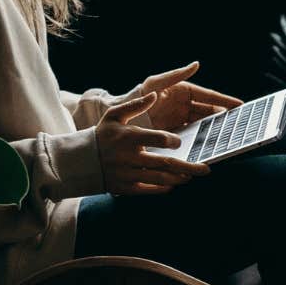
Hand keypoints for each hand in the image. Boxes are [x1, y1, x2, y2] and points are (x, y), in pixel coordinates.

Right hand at [96, 93, 210, 194]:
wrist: (80, 161)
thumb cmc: (102, 135)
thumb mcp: (114, 115)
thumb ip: (135, 105)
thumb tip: (155, 94)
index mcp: (128, 137)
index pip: (156, 139)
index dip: (171, 141)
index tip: (179, 142)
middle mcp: (128, 157)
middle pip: (164, 163)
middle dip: (188, 167)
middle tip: (205, 168)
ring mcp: (127, 174)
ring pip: (160, 178)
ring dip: (179, 178)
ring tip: (192, 175)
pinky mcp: (125, 188)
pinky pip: (149, 190)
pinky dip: (163, 188)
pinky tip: (174, 183)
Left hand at [122, 62, 242, 130]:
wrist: (123, 117)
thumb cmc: (139, 95)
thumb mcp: (156, 83)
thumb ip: (176, 74)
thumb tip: (196, 64)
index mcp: (184, 91)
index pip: (209, 96)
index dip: (225, 101)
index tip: (240, 105)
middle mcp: (186, 105)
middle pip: (210, 111)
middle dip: (225, 117)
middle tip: (239, 123)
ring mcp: (182, 119)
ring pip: (205, 124)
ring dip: (216, 129)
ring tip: (229, 134)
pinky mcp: (177, 132)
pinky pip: (194, 135)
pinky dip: (203, 139)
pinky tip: (211, 145)